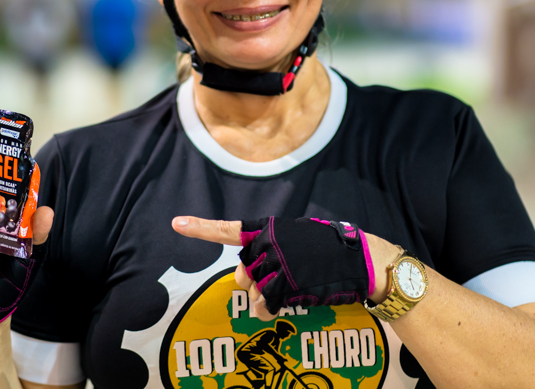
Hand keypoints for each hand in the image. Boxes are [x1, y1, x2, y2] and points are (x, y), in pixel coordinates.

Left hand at [172, 216, 403, 316]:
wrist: (357, 258)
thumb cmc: (325, 249)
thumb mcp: (294, 240)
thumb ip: (267, 252)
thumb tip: (244, 279)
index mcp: (268, 229)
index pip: (229, 230)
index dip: (201, 229)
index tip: (176, 224)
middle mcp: (269, 244)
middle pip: (243, 272)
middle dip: (254, 281)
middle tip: (278, 279)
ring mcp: (277, 264)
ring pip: (254, 291)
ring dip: (266, 298)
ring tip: (290, 289)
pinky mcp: (286, 284)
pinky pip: (266, 305)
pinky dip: (271, 309)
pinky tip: (288, 302)